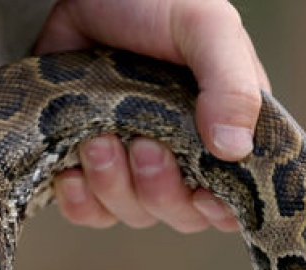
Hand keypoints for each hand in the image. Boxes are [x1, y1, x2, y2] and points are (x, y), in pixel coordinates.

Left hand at [34, 0, 269, 232]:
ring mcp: (130, 161)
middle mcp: (181, 152)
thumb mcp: (204, 28)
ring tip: (97, 140)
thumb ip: (230, 83)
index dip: (220, 209)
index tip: (204, 196)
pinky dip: (80, 200)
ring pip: (132, 213)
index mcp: (222, 125)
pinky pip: (88, 212)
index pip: (235, 196)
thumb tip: (235, 150)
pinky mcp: (85, 164)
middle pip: (180, 213)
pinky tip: (70, 171)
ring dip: (114, 186)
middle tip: (143, 145)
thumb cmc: (151, 2)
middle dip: (160, 189)